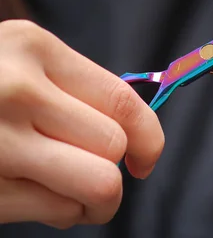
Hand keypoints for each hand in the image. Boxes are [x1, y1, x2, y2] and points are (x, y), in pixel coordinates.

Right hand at [0, 20, 163, 227]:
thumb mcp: (19, 61)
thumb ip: (73, 89)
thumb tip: (138, 136)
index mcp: (33, 49)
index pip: (121, 99)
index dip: (150, 137)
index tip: (146, 160)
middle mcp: (13, 91)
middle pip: (112, 148)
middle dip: (119, 171)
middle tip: (101, 174)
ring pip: (96, 185)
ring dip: (98, 199)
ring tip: (79, 193)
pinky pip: (56, 211)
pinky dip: (63, 212)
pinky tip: (44, 197)